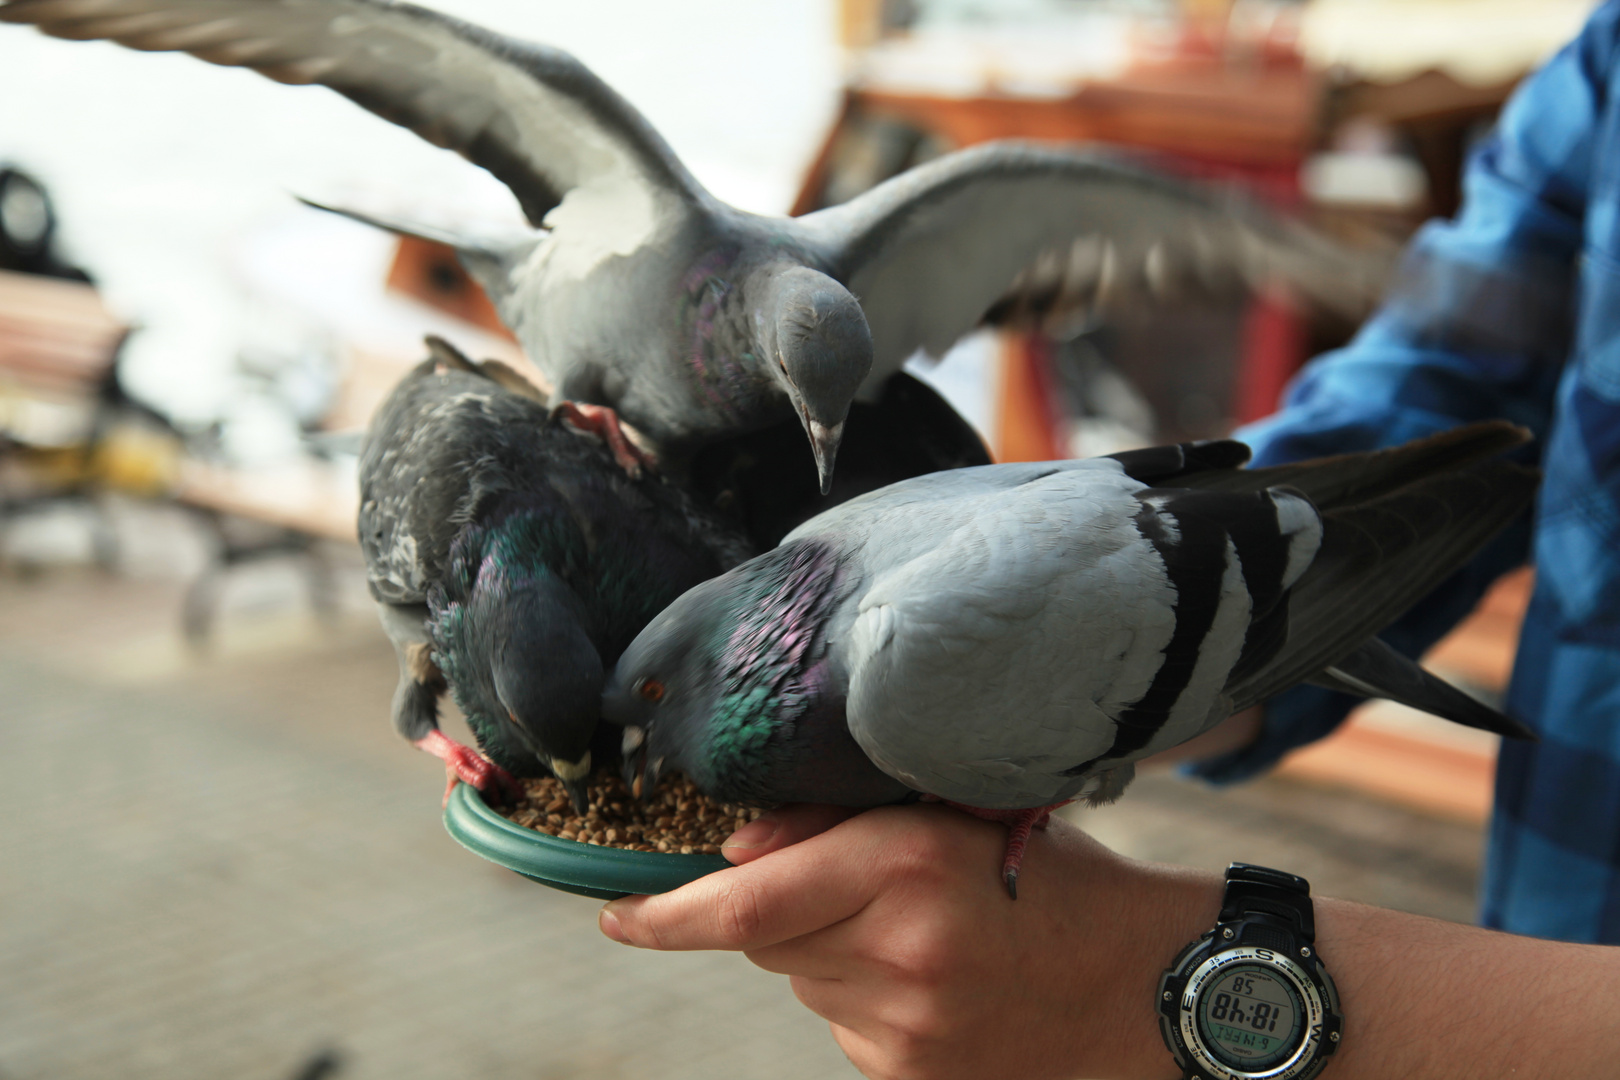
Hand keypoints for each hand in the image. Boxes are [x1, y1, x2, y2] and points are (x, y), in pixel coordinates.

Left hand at [599, 803, 1219, 1079]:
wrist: (1144, 986)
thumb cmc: (1048, 881)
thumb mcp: (955, 814)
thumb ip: (834, 823)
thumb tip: (732, 853)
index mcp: (903, 863)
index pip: (743, 904)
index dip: (665, 916)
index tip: (614, 917)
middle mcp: (895, 951)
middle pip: (766, 941)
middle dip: (779, 911)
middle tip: (860, 889)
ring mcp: (904, 1030)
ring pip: (804, 986)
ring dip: (828, 956)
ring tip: (922, 938)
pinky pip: (844, 1030)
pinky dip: (863, 1001)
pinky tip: (937, 985)